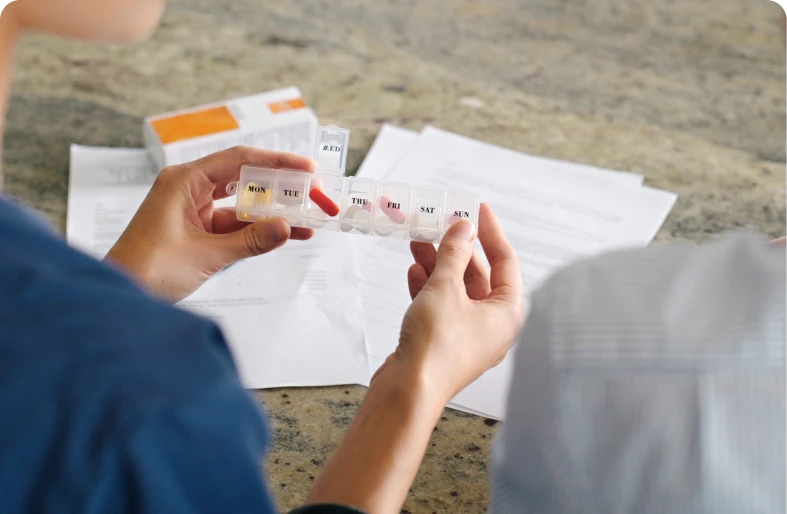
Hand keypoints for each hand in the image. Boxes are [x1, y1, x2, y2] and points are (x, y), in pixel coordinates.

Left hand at [105, 146, 315, 301]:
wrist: (120, 295)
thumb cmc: (147, 269)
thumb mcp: (206, 255)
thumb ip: (250, 240)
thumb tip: (287, 227)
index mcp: (184, 181)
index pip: (239, 160)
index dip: (277, 162)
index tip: (307, 169)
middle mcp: (188, 188)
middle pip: (244, 178)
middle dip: (279, 186)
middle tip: (312, 192)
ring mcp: (193, 210)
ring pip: (242, 204)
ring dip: (272, 212)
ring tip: (307, 217)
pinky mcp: (197, 230)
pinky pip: (234, 224)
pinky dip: (257, 230)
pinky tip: (286, 234)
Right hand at [376, 203, 525, 403]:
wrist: (409, 390)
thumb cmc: (436, 344)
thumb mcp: (446, 287)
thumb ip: (454, 253)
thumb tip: (464, 228)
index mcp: (508, 312)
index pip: (506, 261)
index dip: (491, 232)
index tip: (478, 209)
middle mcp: (494, 325)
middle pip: (479, 275)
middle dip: (456, 249)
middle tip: (440, 224)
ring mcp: (469, 335)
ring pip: (457, 290)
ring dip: (439, 266)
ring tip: (418, 243)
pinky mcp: (446, 343)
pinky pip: (442, 307)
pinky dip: (429, 288)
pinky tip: (414, 272)